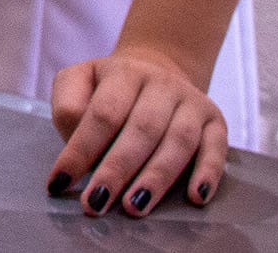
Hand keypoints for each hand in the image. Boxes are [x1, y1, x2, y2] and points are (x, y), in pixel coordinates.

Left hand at [48, 45, 226, 217]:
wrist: (156, 70)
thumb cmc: (108, 91)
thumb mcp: (78, 83)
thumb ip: (68, 107)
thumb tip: (76, 142)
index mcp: (123, 73)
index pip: (101, 114)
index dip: (80, 150)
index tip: (61, 182)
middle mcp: (161, 84)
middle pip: (141, 129)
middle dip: (116, 170)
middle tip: (97, 202)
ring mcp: (191, 101)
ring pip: (178, 141)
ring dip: (157, 177)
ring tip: (134, 207)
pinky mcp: (216, 121)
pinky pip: (216, 148)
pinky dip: (208, 173)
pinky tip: (196, 197)